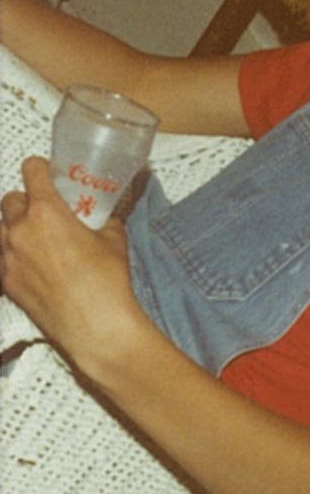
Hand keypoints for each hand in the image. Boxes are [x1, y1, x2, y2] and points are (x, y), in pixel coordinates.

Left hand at [0, 155, 137, 362]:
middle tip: (44, 210)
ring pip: (0, 229)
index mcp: (47, 211)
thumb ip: (106, 218)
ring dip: (14, 227)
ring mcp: (8, 258)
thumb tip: (109, 211)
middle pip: (10, 200)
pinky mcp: (6, 283)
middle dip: (25, 201)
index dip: (39, 168)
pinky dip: (13, 255)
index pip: (31, 172)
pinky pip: (2, 258)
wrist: (94, 325)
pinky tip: (33, 265)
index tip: (46, 171)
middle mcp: (20, 230)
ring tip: (34, 238)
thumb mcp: (114, 239)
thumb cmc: (107, 280)